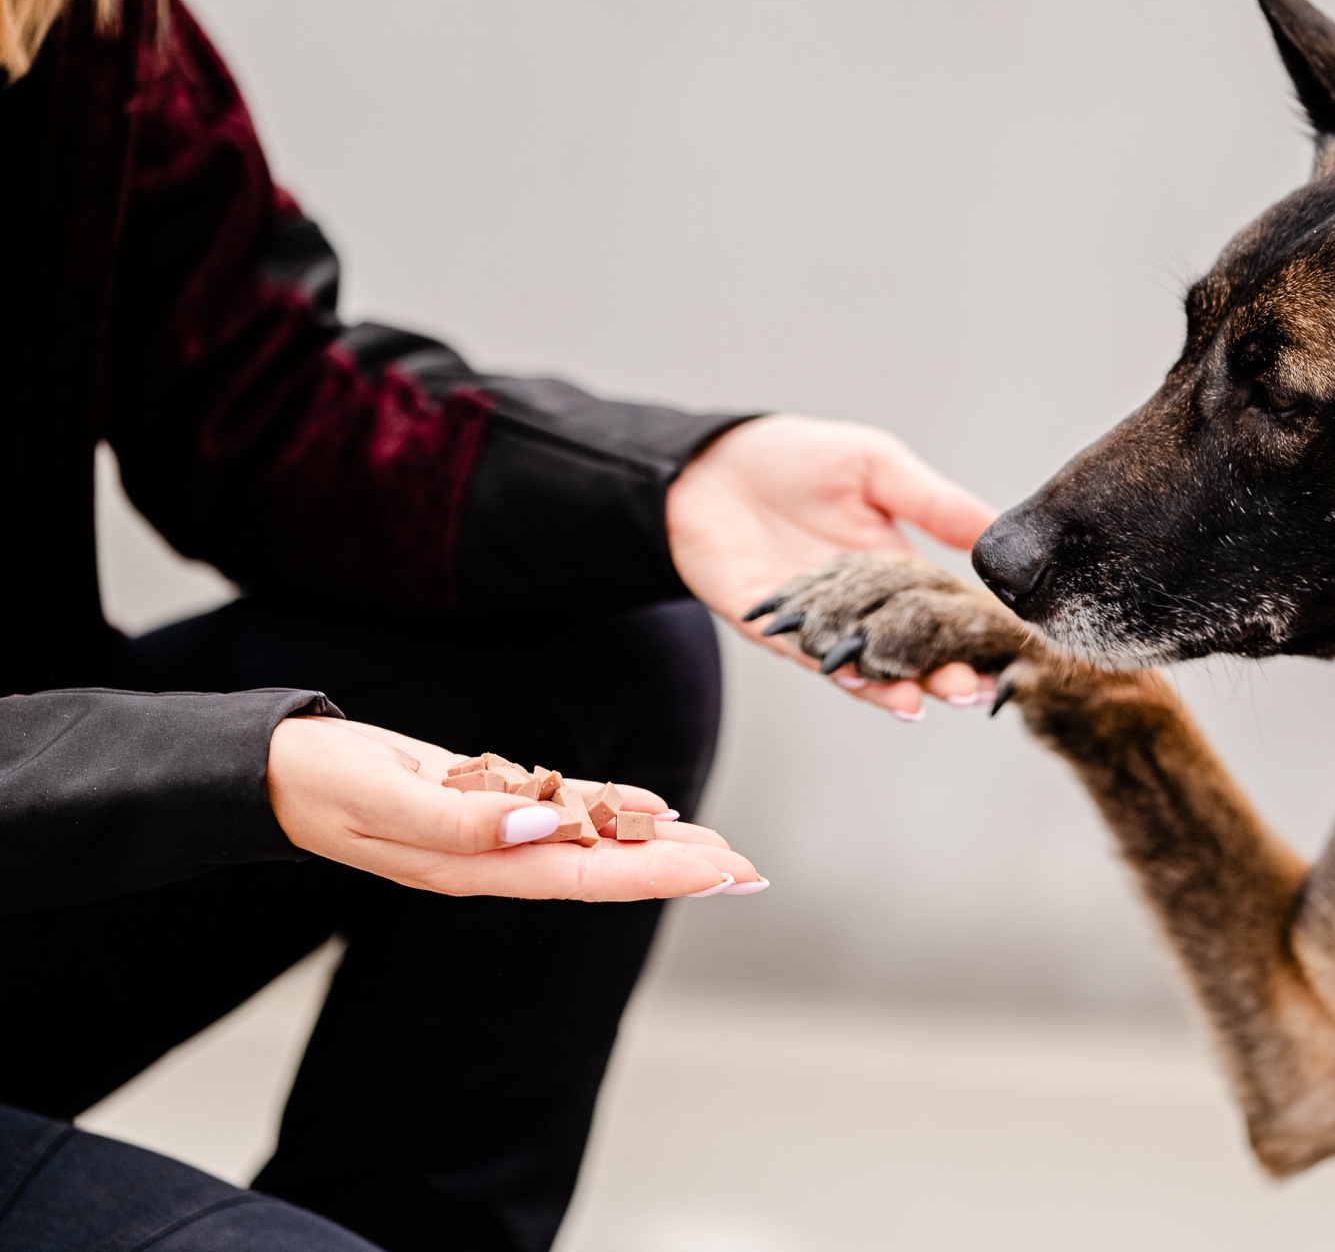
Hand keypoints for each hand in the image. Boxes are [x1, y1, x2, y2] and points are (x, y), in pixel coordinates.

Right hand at [267, 716, 761, 899]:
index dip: (656, 876)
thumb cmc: (318, 783)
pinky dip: (611, 808)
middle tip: (750, 870)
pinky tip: (650, 809)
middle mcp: (493, 856)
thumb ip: (461, 817)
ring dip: (657, 843)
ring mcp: (492, 829)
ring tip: (720, 846)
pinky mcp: (484, 795)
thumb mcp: (384, 796)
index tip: (718, 873)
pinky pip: (563, 806)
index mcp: (473, 866)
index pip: (584, 878)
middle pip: (605, 867)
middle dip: (679, 868)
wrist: (271, 768)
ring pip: (592, 839)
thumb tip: (542, 828)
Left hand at [667, 414, 996, 716]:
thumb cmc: (792, 457)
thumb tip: (996, 527)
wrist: (708, 465)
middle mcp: (859, 603)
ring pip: (862, 663)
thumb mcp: (878, 467)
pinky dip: (836, 672)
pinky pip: (809, 657)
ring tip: (924, 699)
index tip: (1004, 652)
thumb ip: (933, 502)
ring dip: (893, 685)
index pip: (941, 609)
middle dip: (940, 672)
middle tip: (972, 690)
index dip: (971, 632)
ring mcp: (817, 621)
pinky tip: (862, 679)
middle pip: (907, 648)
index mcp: (893, 564)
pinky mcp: (773, 629)